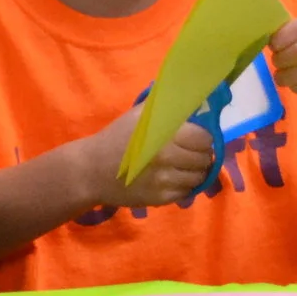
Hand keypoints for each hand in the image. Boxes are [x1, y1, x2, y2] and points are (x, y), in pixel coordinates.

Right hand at [89, 103, 215, 208]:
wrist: (91, 171)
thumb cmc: (116, 138)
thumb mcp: (139, 114)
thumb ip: (167, 105)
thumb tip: (194, 96)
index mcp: (164, 133)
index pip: (204, 138)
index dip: (202, 137)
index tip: (195, 137)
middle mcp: (167, 157)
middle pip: (204, 158)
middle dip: (200, 154)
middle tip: (189, 152)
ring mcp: (165, 180)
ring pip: (198, 177)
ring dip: (194, 171)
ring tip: (182, 166)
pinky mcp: (161, 199)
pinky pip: (186, 192)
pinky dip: (183, 185)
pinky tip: (172, 178)